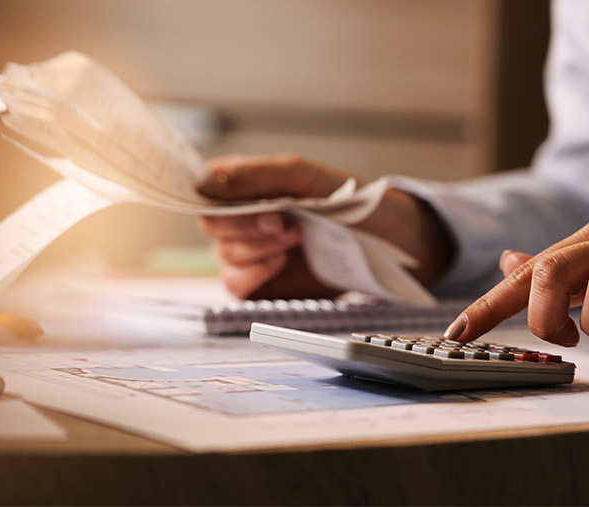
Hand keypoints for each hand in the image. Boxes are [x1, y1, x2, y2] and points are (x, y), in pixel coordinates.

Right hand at [196, 153, 451, 299]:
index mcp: (244, 187)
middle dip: (247, 226)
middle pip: (211, 226)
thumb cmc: (346, 201)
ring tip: (293, 240)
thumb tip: (206, 181)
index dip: (217, 200)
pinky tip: (279, 263)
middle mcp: (241, 221)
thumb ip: (254, 175)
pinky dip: (253, 275)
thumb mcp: (301, 176)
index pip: (204, 191)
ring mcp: (250, 254)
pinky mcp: (262, 286)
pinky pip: (236, 286)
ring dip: (256, 249)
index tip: (249, 203)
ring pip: (223, 257)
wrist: (384, 240)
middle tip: (285, 223)